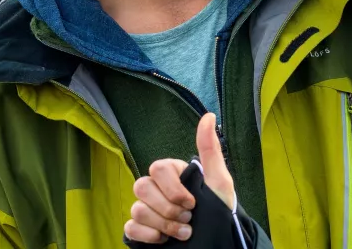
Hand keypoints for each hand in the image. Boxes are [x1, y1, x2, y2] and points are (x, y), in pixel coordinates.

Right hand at [124, 113, 234, 242]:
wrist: (219, 242)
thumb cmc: (221, 210)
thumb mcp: (219, 180)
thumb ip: (210, 149)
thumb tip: (208, 115)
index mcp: (172, 175)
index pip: (157, 169)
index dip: (172, 188)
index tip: (192, 202)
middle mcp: (156, 190)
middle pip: (141, 187)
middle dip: (168, 208)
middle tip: (188, 218)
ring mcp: (147, 210)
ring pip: (137, 209)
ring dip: (164, 224)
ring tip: (184, 233)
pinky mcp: (141, 230)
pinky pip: (130, 228)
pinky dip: (148, 236)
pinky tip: (164, 240)